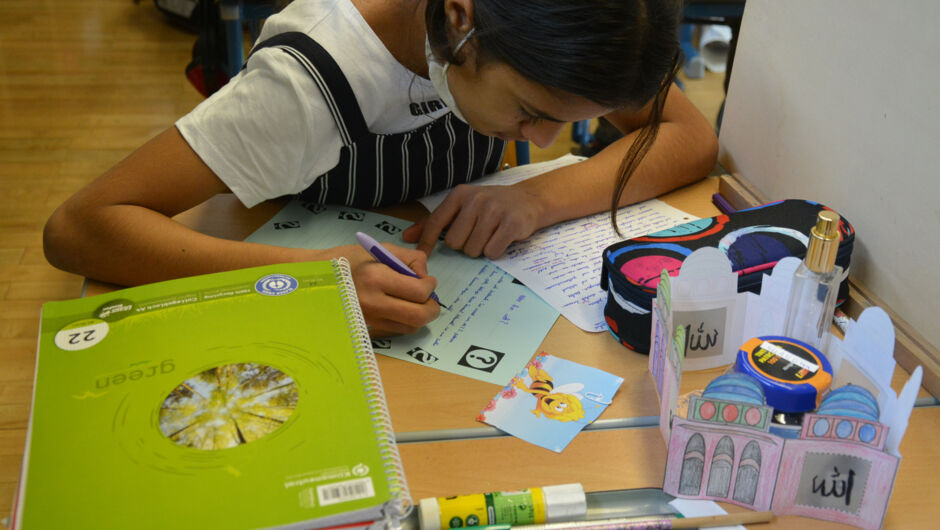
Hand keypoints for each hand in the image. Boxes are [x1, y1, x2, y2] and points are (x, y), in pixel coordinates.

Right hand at [336, 244, 441, 336]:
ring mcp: (369, 320)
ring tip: (416, 302)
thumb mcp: (380, 249)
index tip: (428, 281)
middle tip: (430, 298)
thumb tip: (425, 276)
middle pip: (418, 316)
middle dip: (432, 307)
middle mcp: (373, 304)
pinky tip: (400, 308)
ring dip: (420, 316)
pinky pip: (397, 330)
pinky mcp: (367, 329)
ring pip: (411, 327)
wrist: (317, 279)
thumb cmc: (348, 260)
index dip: (430, 286)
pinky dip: (406, 321)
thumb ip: (410, 259)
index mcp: (376, 279)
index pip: (418, 292)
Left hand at [402, 183, 543, 258]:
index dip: (427, 242)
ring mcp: (494, 210)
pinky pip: (492, 252)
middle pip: (454, 242)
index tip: (422, 257)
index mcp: (460, 195)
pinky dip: (495, 252)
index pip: (435, 222)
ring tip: (491, 236)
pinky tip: (502, 240)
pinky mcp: (511, 223)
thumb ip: (435, 221)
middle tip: (477, 236)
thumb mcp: (463, 207)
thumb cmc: (492, 206)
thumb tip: (407, 237)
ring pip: (473, 249)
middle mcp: (476, 199)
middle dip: (464, 245)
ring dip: (481, 250)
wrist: (530, 200)